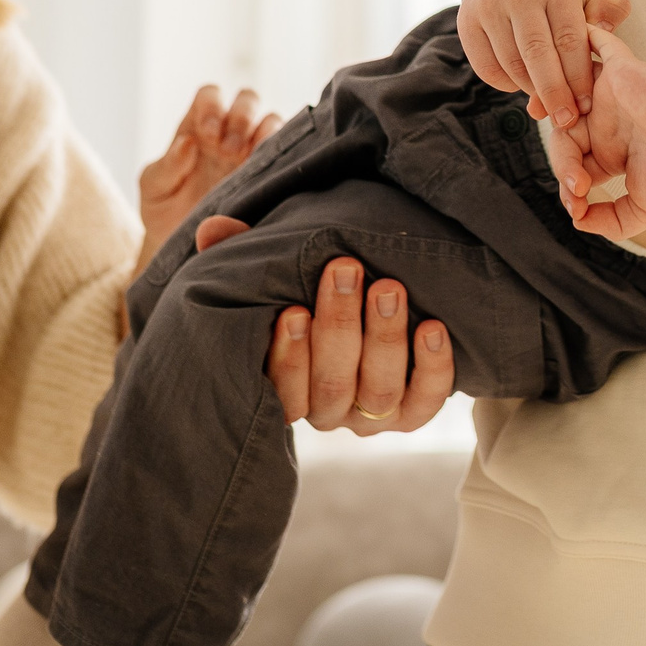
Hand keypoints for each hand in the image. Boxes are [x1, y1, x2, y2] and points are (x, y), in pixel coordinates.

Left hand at [138, 86, 282, 261]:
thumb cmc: (164, 211)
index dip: (212, 105)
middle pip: (247, 99)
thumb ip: (166, 165)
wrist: (181, 247)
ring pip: (271, 119)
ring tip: (244, 158)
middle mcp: (228, 134)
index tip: (207, 133)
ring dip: (262, 131)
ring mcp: (250, 152)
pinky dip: (280, 149)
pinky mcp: (267, 173)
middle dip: (241, 116)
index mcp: (198, 128)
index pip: (210, 95)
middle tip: (227, 149)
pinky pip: (285, 149)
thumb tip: (187, 142)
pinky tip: (264, 168)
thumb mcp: (153, 187)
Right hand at [204, 220, 454, 433]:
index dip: (288, 356)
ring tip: (389, 287)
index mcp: (286, 389)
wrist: (376, 308)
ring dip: (385, 338)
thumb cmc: (309, 293)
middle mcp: (329, 410)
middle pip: (332, 385)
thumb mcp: (274, 277)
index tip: (293, 311)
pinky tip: (433, 327)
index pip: (280, 390)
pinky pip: (426, 399)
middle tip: (347, 269)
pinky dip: (432, 366)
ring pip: (379, 389)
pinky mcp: (415, 410)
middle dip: (339, 326)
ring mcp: (373, 414)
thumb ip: (241, 256)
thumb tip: (212, 230)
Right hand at [456, 0, 629, 150]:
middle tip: (566, 120)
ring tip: (548, 103)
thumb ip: (608, 9)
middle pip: (537, 54)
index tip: (586, 104)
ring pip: (511, 63)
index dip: (578, 76)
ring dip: (531, 90)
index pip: (568, 39)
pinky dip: (505, 84)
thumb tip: (603, 37)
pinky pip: (486, 66)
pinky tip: (522, 85)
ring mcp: (488, 6)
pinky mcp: (467, 21)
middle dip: (554, 92)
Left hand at [559, 25, 645, 239]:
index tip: (579, 205)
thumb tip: (578, 222)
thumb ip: (610, 221)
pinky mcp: (619, 70)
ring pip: (565, 98)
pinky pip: (590, 45)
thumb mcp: (642, 210)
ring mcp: (610, 95)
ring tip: (571, 151)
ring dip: (557, 122)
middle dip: (562, 165)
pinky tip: (563, 77)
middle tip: (578, 187)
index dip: (567, 184)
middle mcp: (608, 122)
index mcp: (612, 151)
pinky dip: (578, 45)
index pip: (572, 162)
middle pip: (563, 136)